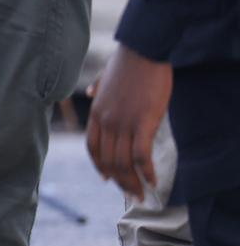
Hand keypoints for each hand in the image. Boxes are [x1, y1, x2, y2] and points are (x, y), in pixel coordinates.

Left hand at [87, 43, 172, 196]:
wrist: (143, 51)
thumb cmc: (128, 63)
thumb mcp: (105, 78)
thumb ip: (97, 88)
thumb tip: (90, 92)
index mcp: (96, 114)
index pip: (93, 148)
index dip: (100, 166)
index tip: (108, 179)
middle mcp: (106, 122)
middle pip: (109, 161)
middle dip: (121, 182)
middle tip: (134, 194)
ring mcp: (123, 123)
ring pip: (123, 162)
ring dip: (133, 183)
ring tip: (144, 194)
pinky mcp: (142, 122)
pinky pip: (140, 155)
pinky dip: (146, 172)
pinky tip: (154, 180)